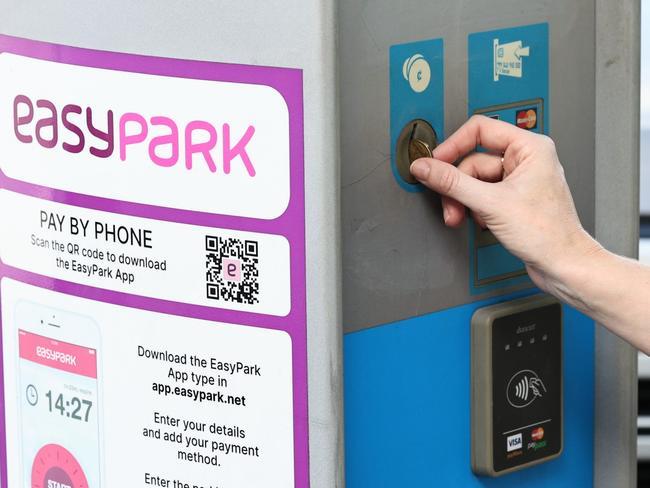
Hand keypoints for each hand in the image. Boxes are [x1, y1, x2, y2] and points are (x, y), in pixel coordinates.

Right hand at [409, 115, 601, 292]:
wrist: (563, 264)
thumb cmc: (548, 233)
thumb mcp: (491, 203)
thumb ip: (452, 183)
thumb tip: (425, 166)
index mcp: (530, 147)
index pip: (480, 130)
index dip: (453, 145)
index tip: (435, 162)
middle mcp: (526, 160)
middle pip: (473, 161)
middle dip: (457, 186)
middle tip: (449, 203)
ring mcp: (519, 180)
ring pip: (475, 181)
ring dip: (464, 201)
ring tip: (462, 217)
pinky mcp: (513, 199)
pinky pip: (482, 195)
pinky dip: (474, 209)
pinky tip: (480, 221)